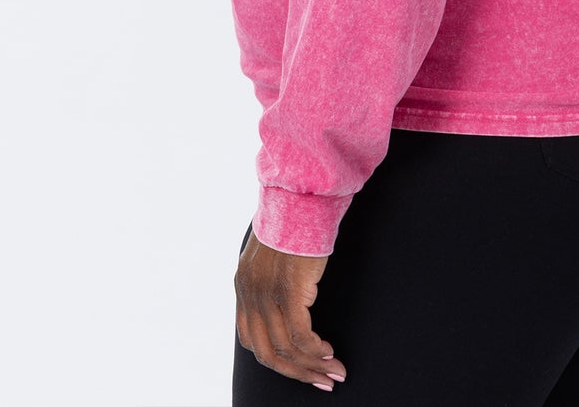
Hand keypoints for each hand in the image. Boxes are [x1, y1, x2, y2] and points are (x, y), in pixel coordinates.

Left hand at [234, 229, 347, 389]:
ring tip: (335, 372)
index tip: (299, 367)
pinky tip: (329, 352)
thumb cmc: (295, 219)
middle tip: (322, 382)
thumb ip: (271, 277)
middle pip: (267, 353)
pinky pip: (301, 336)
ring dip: (313, 366)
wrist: (301, 197)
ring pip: (286, 349)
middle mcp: (250, 294)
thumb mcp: (272, 253)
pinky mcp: (288, 291)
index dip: (275, 360)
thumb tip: (287, 298)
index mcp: (243, 286)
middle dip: (296, 373)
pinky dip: (316, 350)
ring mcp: (266, 294)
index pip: (250, 339)